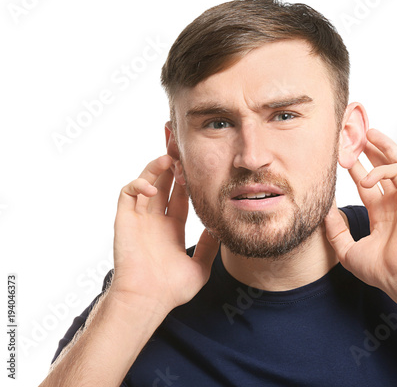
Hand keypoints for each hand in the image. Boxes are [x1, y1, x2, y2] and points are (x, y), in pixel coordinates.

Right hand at [109, 155, 218, 316]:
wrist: (148, 299)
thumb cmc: (172, 289)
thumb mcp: (200, 266)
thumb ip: (209, 246)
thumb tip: (219, 227)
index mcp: (171, 228)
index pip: (179, 196)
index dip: (187, 180)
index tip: (196, 166)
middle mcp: (154, 220)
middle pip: (163, 184)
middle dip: (172, 165)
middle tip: (181, 150)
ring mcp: (139, 218)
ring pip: (146, 183)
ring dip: (156, 168)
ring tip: (170, 158)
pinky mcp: (125, 219)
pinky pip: (128, 193)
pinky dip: (139, 185)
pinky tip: (154, 189)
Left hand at [325, 129, 396, 296]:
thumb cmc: (379, 269)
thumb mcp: (346, 249)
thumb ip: (335, 230)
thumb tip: (324, 211)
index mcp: (381, 212)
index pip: (368, 183)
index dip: (357, 168)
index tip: (343, 155)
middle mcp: (394, 203)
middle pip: (384, 168)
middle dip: (371, 151)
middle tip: (356, 136)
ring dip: (384, 147)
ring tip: (370, 133)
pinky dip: (384, 170)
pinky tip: (365, 177)